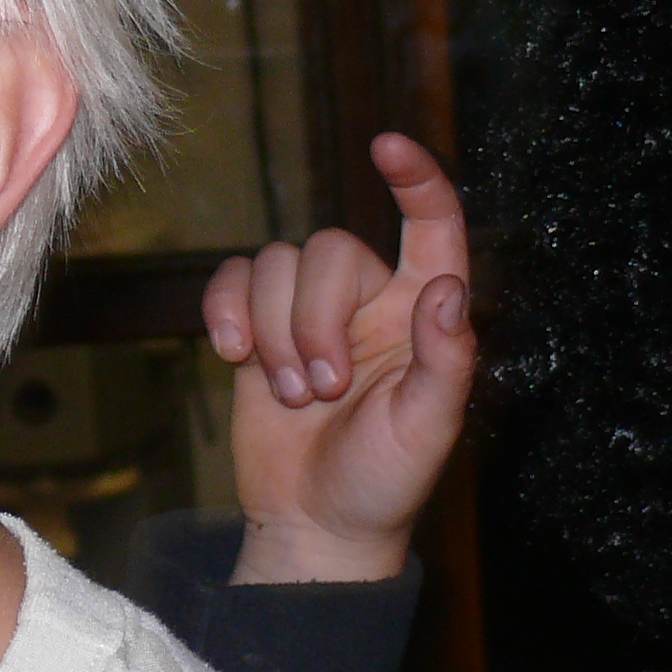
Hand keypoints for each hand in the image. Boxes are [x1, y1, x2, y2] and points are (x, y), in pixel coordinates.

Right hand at [200, 133, 475, 582]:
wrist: (313, 525)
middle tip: (322, 390)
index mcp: (418, 314)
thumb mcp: (428, 429)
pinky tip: (234, 356)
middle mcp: (366, 301)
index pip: (430, 228)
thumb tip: (445, 288)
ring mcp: (307, 313)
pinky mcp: (256, 329)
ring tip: (291, 397)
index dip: (417, 180)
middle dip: (314, 319)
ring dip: (274, 332)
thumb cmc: (381, 483)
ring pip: (275, 265)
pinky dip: (226, 312)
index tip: (387, 145)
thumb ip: (444, 359)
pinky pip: (232, 281)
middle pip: (327, 250)